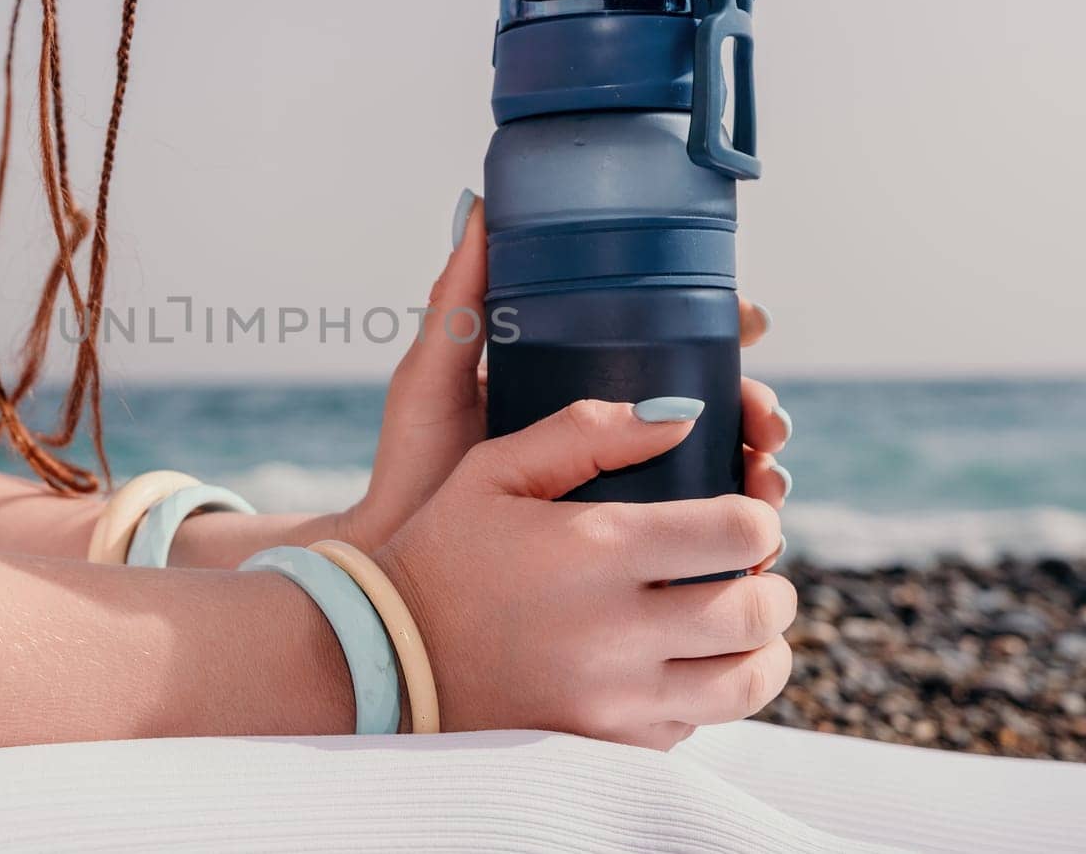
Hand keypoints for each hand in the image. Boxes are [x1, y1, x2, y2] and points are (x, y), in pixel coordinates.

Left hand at [341, 192, 791, 551]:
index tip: (749, 320)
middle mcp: (607, 427)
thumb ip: (458, 301)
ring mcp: (621, 486)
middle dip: (754, 401)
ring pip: (717, 463)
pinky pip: (698, 532)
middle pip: (708, 399)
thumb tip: (481, 204)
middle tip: (763, 417)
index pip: (664, 337)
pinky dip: (736, 530)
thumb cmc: (412, 469)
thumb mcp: (433, 377)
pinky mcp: (626, 544)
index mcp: (575, 376)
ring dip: (759, 462)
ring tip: (764, 473)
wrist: (401, 576)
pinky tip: (752, 541)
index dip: (719, 324)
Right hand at [375, 398, 794, 748]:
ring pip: (745, 682)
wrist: (386, 656)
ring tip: (744, 627)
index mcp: (596, 548)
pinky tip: (682, 665)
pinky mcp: (607, 744)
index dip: (759, 515)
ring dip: (764, 649)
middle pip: (756, 610)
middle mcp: (615, 629)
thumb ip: (586, 431)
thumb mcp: (494, 469)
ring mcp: (615, 698)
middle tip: (755, 572)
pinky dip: (708, 694)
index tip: (745, 514)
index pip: (739, 531)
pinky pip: (697, 725)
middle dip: (773, 584)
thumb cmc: (443, 550)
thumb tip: (684, 415)